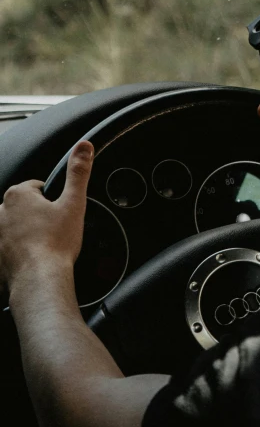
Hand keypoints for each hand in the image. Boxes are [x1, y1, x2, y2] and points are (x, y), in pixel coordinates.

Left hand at [0, 141, 93, 294]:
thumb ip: (78, 172)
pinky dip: (21, 251)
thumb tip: (84, 146)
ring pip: (16, 226)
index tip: (60, 212)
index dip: (53, 200)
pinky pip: (10, 246)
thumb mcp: (74, 202)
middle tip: (56, 230)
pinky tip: (35, 258)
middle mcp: (1, 211)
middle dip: (40, 216)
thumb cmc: (55, 244)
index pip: (37, 188)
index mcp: (18, 195)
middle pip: (26, 207)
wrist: (40, 279)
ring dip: (29, 233)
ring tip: (46, 246)